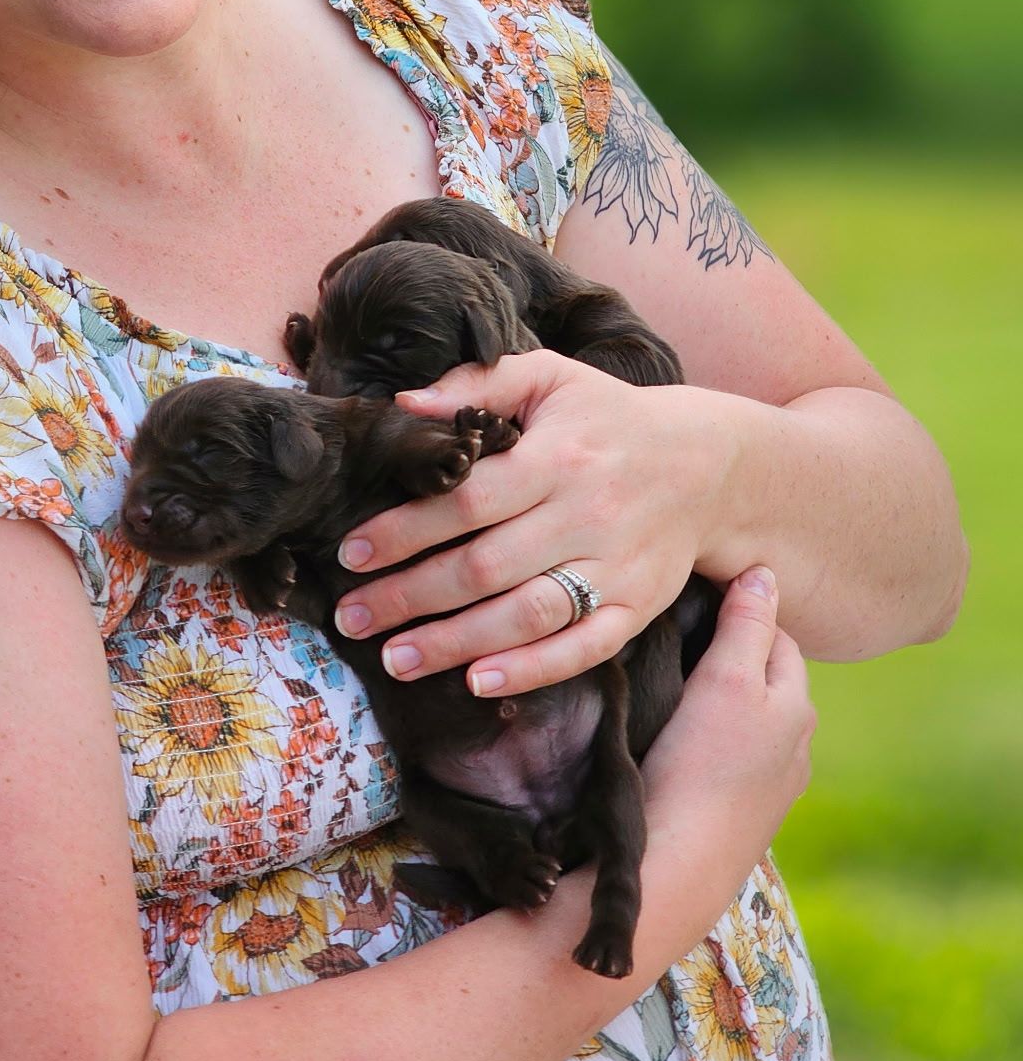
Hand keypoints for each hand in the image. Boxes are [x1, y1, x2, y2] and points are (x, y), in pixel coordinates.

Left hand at [332, 349, 740, 693]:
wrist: (709, 463)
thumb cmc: (608, 417)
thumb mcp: (549, 377)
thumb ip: (477, 384)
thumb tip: (404, 406)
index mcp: (556, 457)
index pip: (466, 501)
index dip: (404, 530)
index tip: (351, 553)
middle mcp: (585, 515)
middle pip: (484, 567)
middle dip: (410, 597)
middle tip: (352, 619)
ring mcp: (615, 567)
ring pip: (526, 615)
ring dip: (455, 643)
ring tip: (395, 658)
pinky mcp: (637, 607)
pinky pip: (583, 647)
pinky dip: (532, 671)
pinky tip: (478, 683)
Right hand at [640, 567, 814, 871]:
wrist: (680, 863)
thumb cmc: (701, 762)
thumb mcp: (728, 678)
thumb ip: (747, 624)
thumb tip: (764, 573)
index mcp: (798, 705)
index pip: (777, 634)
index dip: (740, 611)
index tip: (697, 600)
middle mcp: (797, 745)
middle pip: (767, 678)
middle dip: (735, 655)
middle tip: (683, 638)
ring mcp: (773, 786)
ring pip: (751, 721)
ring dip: (726, 702)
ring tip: (679, 689)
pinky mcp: (744, 816)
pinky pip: (733, 759)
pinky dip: (716, 743)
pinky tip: (686, 747)